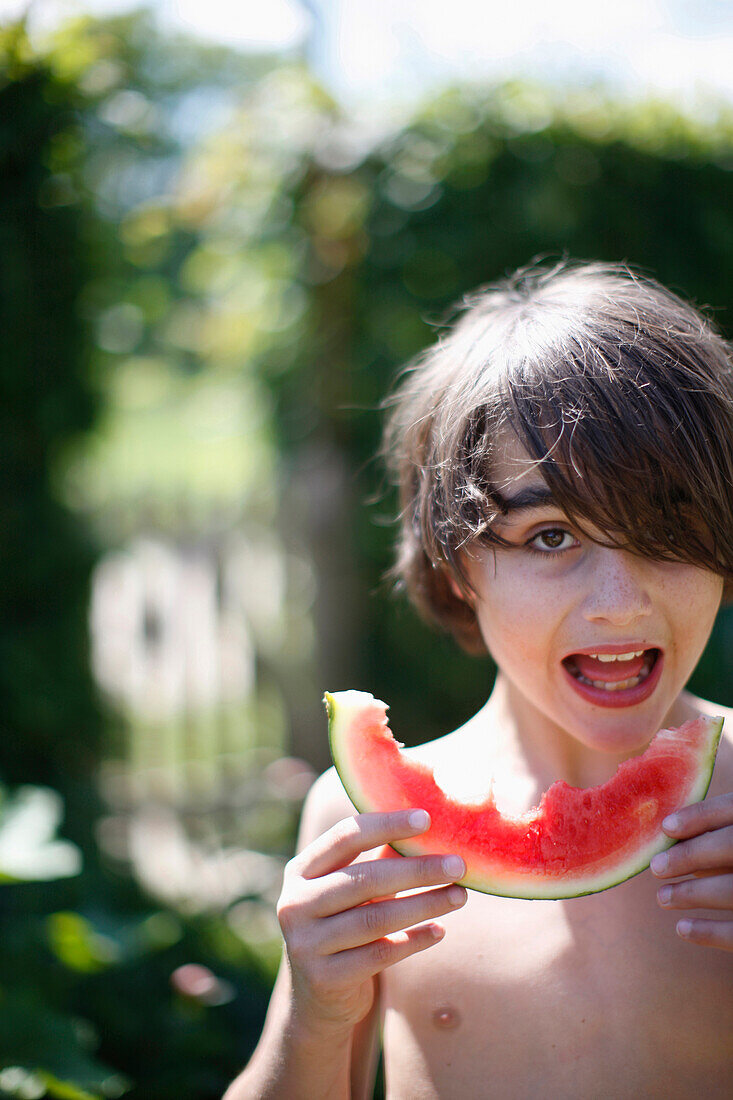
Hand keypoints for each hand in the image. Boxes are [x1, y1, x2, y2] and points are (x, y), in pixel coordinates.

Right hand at [276, 809, 466, 1035]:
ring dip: (424, 905)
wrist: (319, 1001)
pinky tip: (440, 931)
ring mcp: (305, 943)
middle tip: (458, 865)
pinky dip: (413, 941)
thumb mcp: (356, 891)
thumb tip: (428, 825)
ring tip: (460, 896)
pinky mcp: (324, 979)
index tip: (427, 819)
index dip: (387, 825)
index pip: (345, 837)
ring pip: (375, 919)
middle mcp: (295, 904)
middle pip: (365, 879)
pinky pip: (379, 955)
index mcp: (301, 871)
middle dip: (417, 870)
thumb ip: (382, 859)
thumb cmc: (345, 928)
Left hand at [652, 793, 732, 950]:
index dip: (700, 816)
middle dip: (690, 855)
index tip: (666, 827)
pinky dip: (709, 932)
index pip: (732, 808)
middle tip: (657, 867)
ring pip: (732, 890)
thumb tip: (676, 840)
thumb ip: (720, 835)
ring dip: (692, 893)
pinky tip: (682, 928)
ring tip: (663, 897)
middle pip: (731, 845)